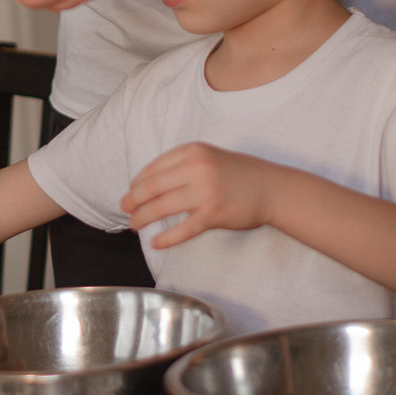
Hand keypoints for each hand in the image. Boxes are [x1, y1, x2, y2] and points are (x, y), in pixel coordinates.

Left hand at [120, 142, 273, 248]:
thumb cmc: (237, 173)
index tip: (130, 192)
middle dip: (133, 200)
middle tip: (124, 209)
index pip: (153, 167)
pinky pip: (182, 229)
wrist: (271, 188)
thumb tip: (147, 183)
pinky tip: (156, 243)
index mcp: (192, 151)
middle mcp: (196, 168)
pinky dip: (166, 238)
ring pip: (162, 207)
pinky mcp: (213, 214)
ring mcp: (205, 192)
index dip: (137, 182)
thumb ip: (181, 165)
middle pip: (152, 187)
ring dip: (143, 218)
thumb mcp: (208, 157)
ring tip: (135, 225)